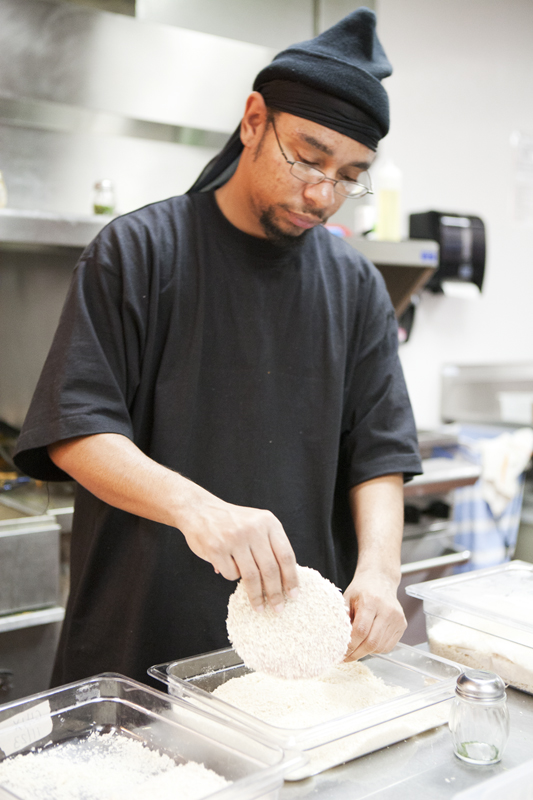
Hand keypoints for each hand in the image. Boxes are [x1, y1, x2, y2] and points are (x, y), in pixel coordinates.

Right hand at [177, 492, 298, 613]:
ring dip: (256, 596)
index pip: (286, 555)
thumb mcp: (257, 524)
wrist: (200, 509)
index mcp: (268, 522)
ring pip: (251, 576)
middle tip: (278, 608)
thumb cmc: (233, 522)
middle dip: (275, 593)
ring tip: (259, 607)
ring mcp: (234, 538)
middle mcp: (253, 529)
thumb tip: (285, 579)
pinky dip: (232, 577)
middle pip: (270, 569)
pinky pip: (231, 574)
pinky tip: (229, 569)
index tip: (293, 594)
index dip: (291, 578)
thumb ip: (270, 545)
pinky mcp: (217, 548)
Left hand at [343, 570, 405, 660]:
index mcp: (371, 601)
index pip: (361, 630)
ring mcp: (397, 618)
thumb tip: (336, 641)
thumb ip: (343, 619)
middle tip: (346, 658)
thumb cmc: (361, 589)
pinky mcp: (402, 625)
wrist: (380, 580)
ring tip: (356, 648)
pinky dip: (376, 648)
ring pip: (380, 646)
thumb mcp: (347, 599)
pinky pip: (387, 646)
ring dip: (365, 652)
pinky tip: (368, 641)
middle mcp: (387, 610)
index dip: (350, 646)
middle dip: (357, 654)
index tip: (341, 653)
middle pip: (372, 642)